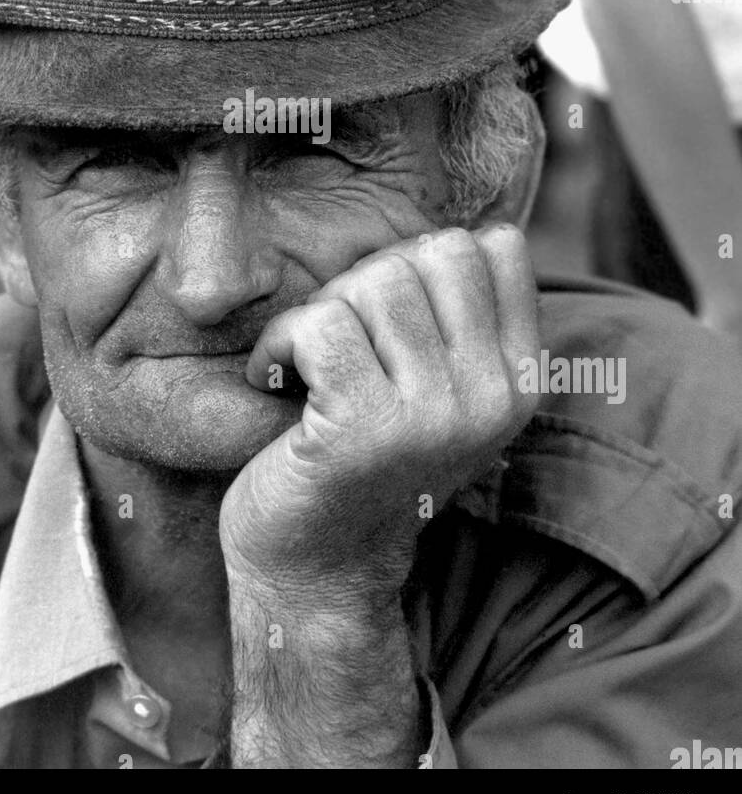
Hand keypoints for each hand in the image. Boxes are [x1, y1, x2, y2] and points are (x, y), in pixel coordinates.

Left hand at [219, 224, 540, 605]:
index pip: (496, 245)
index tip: (387, 319)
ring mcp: (435, 414)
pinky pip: (319, 324)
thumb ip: (458, 315)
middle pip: (432, 252)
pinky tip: (275, 382)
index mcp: (519, 378)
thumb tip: (456, 227)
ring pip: (374, 281)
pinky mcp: (367, 428)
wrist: (316, 566)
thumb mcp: (439, 386)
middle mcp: (492, 396)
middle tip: (341, 340)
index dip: (422, 261)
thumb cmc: (365, 456)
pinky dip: (279, 344)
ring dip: (319, 314)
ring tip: (308, 368)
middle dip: (368, 281)